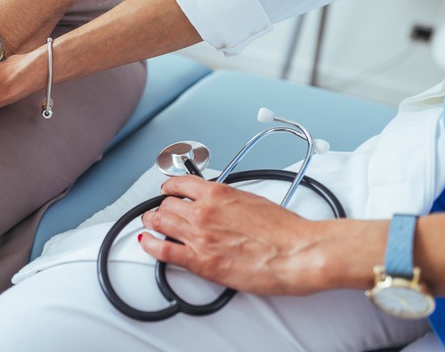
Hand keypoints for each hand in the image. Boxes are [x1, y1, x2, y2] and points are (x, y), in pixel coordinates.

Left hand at [140, 176, 324, 295]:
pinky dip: (150, 246)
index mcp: (218, 193)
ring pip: (160, 224)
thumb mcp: (253, 200)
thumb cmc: (285, 231)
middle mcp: (203, 211)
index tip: (168, 191)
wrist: (298, 253)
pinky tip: (147, 244)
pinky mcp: (200, 262)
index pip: (180, 183)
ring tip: (151, 225)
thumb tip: (221, 204)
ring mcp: (199, 236)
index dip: (170, 188)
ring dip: (153, 223)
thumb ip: (230, 201)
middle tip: (159, 212)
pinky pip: (163, 252)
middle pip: (166, 205)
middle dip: (161, 208)